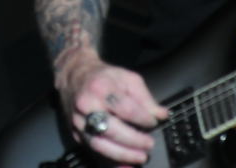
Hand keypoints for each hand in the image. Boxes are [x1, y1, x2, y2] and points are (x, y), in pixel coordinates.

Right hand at [55, 49, 167, 166]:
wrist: (74, 76)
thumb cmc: (102, 77)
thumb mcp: (127, 78)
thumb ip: (145, 97)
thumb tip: (161, 115)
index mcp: (100, 88)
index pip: (125, 108)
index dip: (143, 118)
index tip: (153, 122)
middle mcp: (87, 105)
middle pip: (111, 129)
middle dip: (133, 140)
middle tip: (149, 144)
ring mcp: (79, 121)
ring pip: (99, 144)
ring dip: (122, 155)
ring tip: (140, 157)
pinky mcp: (76, 133)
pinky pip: (93, 151)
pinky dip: (109, 161)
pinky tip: (123, 165)